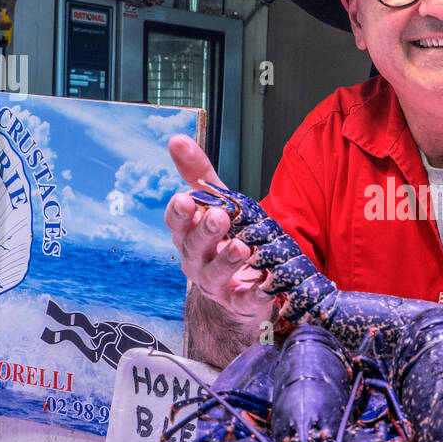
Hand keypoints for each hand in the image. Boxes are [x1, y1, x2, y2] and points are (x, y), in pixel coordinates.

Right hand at [164, 135, 276, 322]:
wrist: (240, 290)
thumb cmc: (225, 240)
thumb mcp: (216, 205)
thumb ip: (198, 175)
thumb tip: (176, 138)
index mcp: (189, 236)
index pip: (177, 223)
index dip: (179, 213)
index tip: (184, 199)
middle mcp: (197, 261)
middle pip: (194, 247)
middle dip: (205, 232)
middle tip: (218, 217)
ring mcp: (217, 285)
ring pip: (215, 274)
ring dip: (227, 260)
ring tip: (241, 246)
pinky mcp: (241, 303)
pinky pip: (246, 301)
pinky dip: (256, 294)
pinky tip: (266, 284)